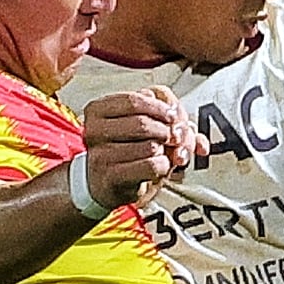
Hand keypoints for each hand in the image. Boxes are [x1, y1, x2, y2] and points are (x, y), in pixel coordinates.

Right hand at [80, 89, 198, 210]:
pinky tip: (162, 167)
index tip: (174, 117)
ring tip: (168, 154)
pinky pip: (151, 166)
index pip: (135, 99)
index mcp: (98, 109)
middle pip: (143, 122)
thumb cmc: (126, 150)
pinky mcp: (111, 177)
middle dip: (170, 131)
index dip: (161, 107)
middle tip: (178, 139)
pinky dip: (164, 166)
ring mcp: (101, 155)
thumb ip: (167, 117)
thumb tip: (188, 127)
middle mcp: (95, 130)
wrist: (107, 184)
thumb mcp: (143, 125)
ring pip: (150, 145)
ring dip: (168, 151)